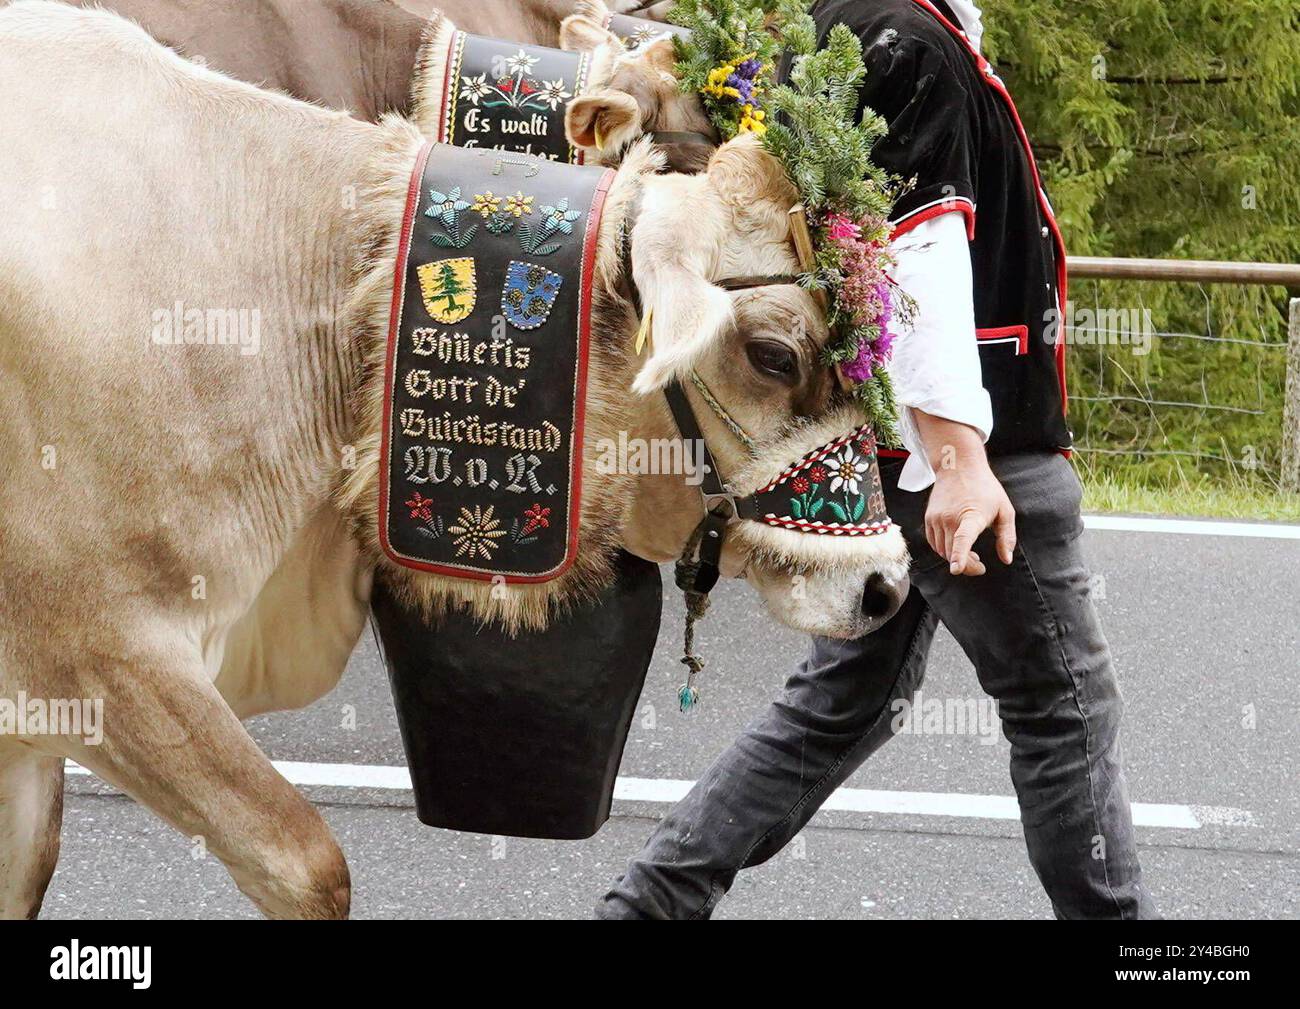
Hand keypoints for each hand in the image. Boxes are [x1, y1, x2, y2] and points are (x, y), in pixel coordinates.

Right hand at [914, 412, 1015, 575]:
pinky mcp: (929, 519)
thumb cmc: (985, 489)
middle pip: (953, 554)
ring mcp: (937, 518)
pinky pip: (935, 544)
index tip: (956, 569)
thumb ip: (1007, 536)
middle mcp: (950, 518)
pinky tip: (956, 547)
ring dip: (956, 559)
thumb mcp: (1004, 510)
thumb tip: (1006, 559)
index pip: (963, 539)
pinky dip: (945, 551)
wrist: (958, 466)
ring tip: (971, 555)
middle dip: (967, 567)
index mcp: (971, 515)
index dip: (960, 556)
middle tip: (980, 566)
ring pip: (943, 551)